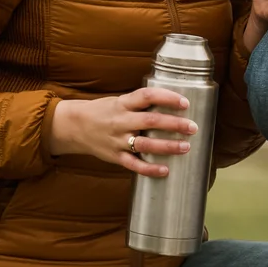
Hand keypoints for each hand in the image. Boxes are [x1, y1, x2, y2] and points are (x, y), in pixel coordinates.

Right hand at [49, 88, 197, 177]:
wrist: (74, 127)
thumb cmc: (103, 112)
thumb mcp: (119, 101)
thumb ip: (140, 103)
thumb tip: (171, 103)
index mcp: (123, 103)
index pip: (147, 96)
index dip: (167, 98)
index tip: (185, 103)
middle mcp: (121, 121)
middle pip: (150, 121)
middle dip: (174, 124)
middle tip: (193, 127)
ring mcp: (117, 140)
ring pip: (145, 145)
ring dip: (167, 146)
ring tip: (186, 147)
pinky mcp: (115, 157)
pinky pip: (134, 165)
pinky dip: (150, 169)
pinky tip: (165, 170)